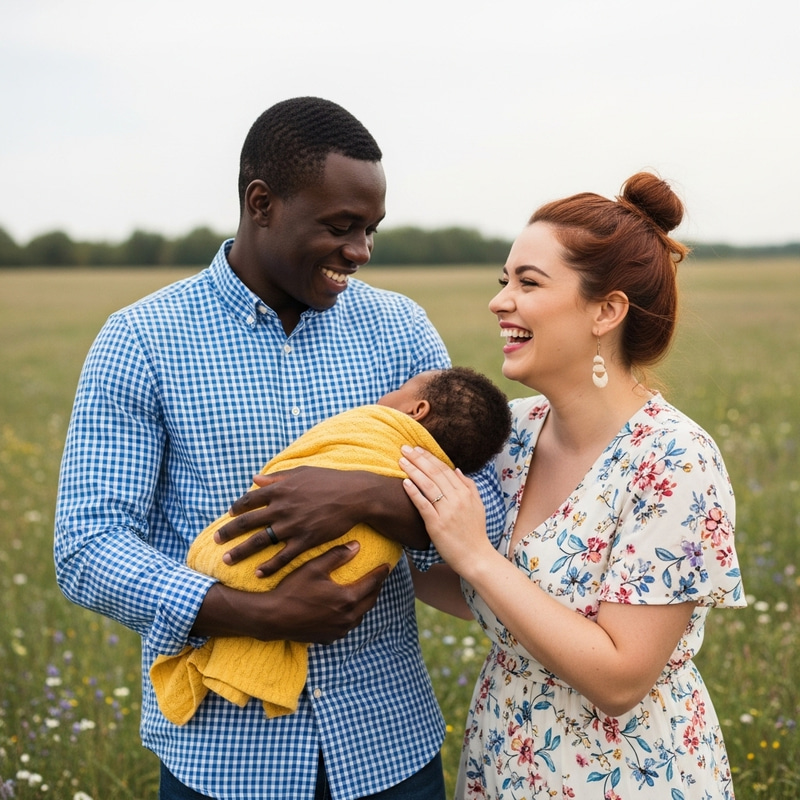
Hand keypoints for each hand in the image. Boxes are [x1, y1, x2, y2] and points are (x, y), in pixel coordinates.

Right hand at [194, 541, 389, 643]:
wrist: (272, 618)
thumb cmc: (292, 590)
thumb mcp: (314, 567)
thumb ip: (337, 556)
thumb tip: (357, 546)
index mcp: (347, 599)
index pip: (372, 583)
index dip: (380, 573)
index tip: (387, 565)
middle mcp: (347, 617)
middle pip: (370, 600)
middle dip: (376, 587)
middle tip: (379, 577)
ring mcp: (338, 630)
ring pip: (360, 615)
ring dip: (365, 602)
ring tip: (365, 591)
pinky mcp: (328, 638)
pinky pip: (347, 626)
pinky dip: (352, 615)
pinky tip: (347, 608)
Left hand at [214, 467, 361, 575]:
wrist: (355, 495)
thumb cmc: (329, 480)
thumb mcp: (301, 473)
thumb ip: (277, 477)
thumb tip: (255, 478)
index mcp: (279, 489)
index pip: (249, 500)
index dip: (236, 509)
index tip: (228, 515)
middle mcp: (281, 508)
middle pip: (247, 522)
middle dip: (228, 532)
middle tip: (215, 541)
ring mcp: (292, 525)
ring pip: (259, 541)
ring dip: (241, 552)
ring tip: (227, 560)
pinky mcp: (306, 540)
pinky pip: (283, 556)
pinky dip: (269, 566)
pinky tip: (258, 573)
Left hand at [399, 446, 491, 575]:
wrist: (475, 556)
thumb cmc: (475, 532)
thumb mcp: (478, 505)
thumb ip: (469, 486)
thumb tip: (457, 470)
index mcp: (465, 493)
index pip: (444, 470)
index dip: (430, 457)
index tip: (418, 449)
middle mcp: (457, 499)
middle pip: (434, 474)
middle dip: (418, 459)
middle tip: (404, 448)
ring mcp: (447, 512)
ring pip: (428, 486)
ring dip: (414, 471)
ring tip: (401, 461)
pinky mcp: (437, 525)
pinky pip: (424, 505)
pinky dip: (414, 493)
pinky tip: (405, 483)